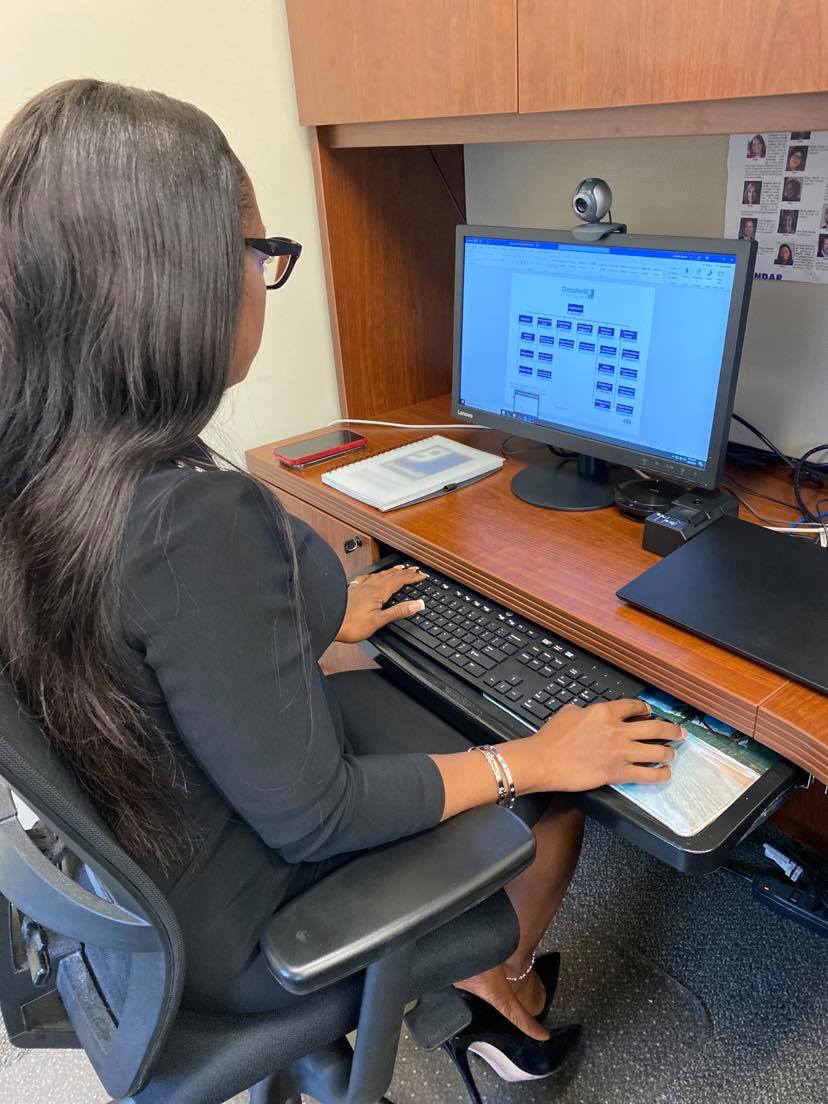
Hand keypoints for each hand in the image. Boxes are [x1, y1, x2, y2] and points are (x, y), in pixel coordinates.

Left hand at [336, 565, 427, 643]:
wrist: (328, 622)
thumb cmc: (351, 625)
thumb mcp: (378, 621)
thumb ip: (398, 611)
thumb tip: (418, 604)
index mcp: (378, 592)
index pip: (399, 581)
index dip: (412, 577)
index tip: (422, 575)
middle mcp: (370, 586)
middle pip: (391, 575)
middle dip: (404, 572)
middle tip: (414, 569)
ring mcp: (360, 587)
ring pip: (379, 574)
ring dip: (391, 571)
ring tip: (399, 569)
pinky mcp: (352, 590)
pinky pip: (367, 577)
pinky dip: (375, 575)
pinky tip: (372, 576)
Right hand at [522, 698, 685, 792]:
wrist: (544, 760)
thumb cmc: (551, 737)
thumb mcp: (568, 712)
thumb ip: (585, 711)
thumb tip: (590, 714)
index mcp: (605, 711)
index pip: (634, 707)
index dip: (646, 710)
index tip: (651, 713)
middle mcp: (618, 730)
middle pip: (655, 727)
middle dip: (672, 730)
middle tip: (680, 732)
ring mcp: (621, 752)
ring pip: (658, 751)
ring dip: (669, 752)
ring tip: (672, 754)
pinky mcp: (619, 772)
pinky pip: (648, 775)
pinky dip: (661, 775)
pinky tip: (665, 774)